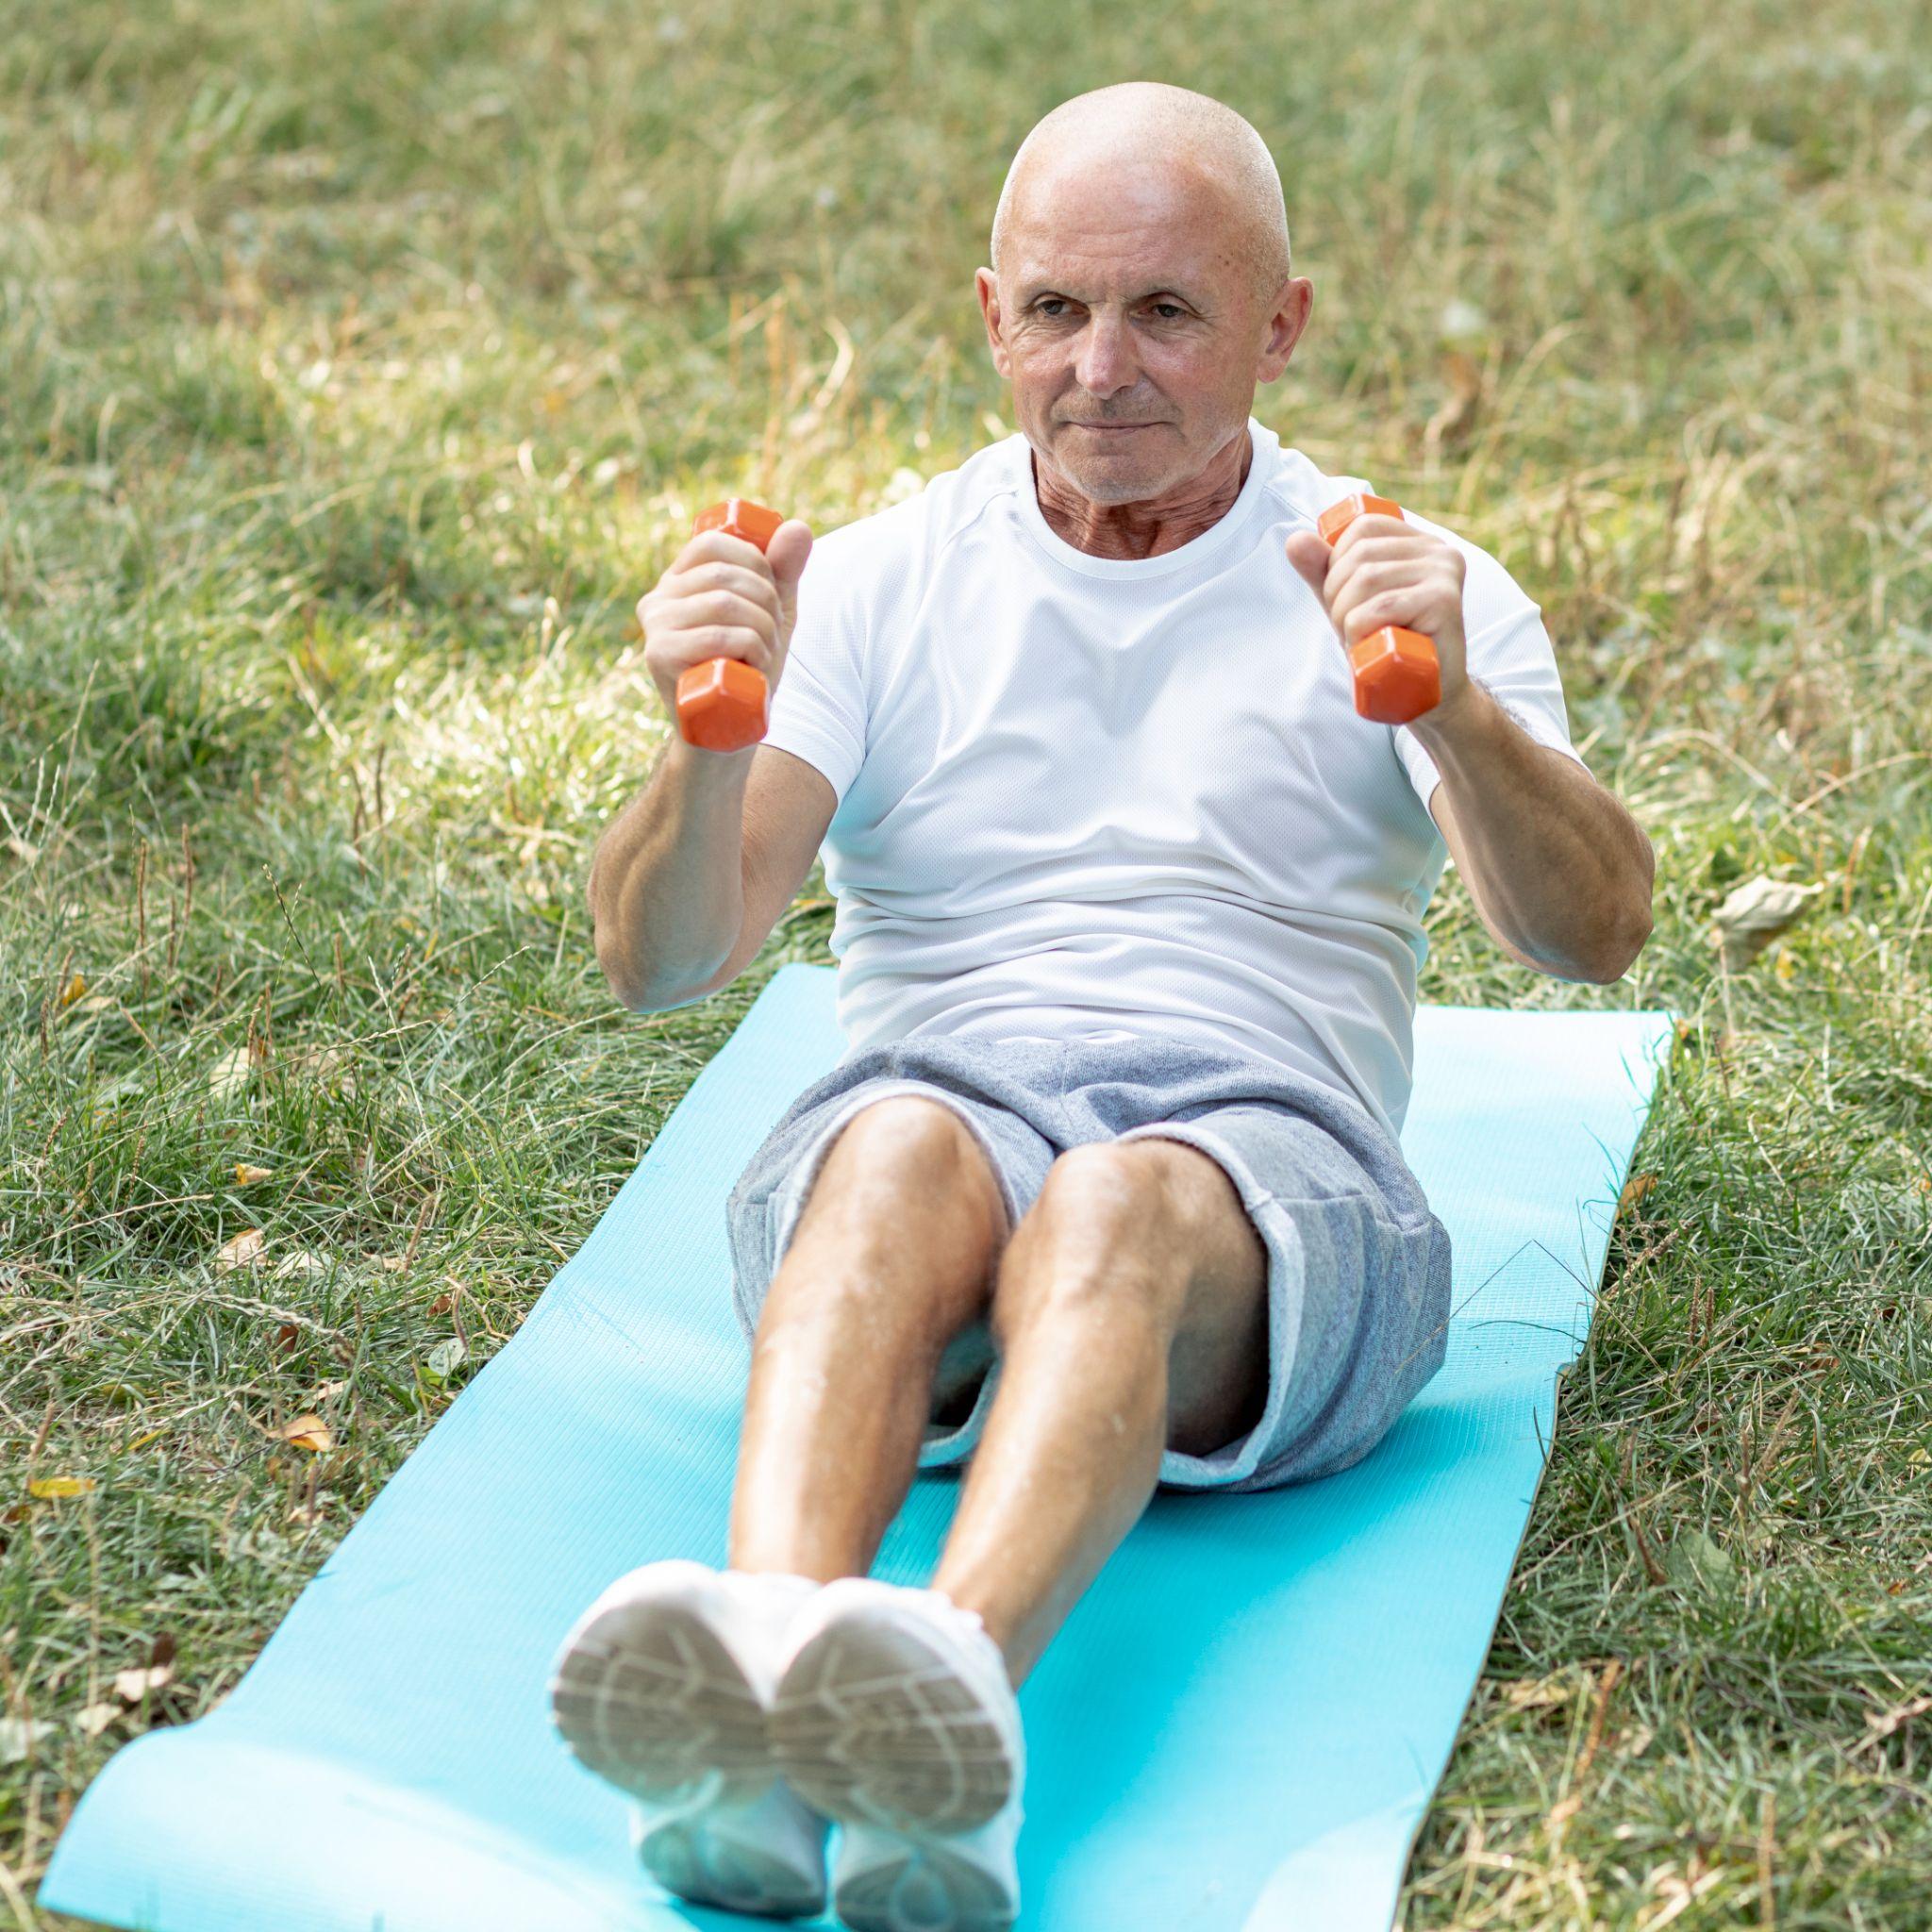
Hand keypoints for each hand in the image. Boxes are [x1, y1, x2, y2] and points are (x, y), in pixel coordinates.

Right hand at [640, 518, 813, 729]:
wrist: (727, 733)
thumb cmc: (748, 670)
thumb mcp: (772, 615)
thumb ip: (784, 572)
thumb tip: (797, 527)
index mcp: (677, 583)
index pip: (713, 544)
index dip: (755, 562)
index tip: (772, 594)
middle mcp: (657, 600)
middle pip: (724, 574)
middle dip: (766, 602)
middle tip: (773, 634)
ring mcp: (654, 628)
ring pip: (724, 603)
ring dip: (762, 630)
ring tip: (765, 655)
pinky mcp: (658, 656)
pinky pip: (718, 635)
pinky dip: (751, 649)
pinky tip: (753, 668)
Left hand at [1284, 515, 1470, 720]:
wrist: (1424, 694)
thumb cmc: (1386, 646)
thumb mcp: (1348, 603)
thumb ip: (1322, 571)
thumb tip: (1294, 540)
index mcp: (1420, 543)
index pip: (1363, 528)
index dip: (1337, 562)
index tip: (1347, 600)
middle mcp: (1439, 551)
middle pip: (1361, 555)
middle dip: (1338, 597)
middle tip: (1353, 630)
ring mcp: (1445, 575)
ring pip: (1366, 580)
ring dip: (1347, 619)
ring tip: (1364, 639)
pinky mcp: (1445, 602)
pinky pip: (1380, 607)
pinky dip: (1360, 631)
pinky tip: (1374, 645)